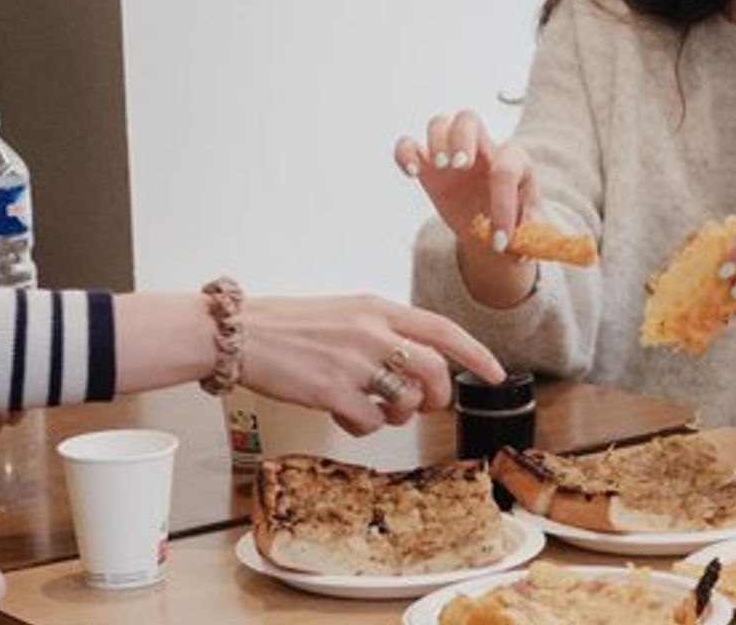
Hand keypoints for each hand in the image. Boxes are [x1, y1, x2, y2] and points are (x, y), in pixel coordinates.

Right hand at [240, 295, 505, 435]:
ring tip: (375, 408)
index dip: (476, 353)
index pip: (444, 329)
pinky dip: (362, 426)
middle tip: (424, 405)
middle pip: (435, 371)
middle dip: (438, 396)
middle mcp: (372, 331)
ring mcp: (353, 361)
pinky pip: (369, 422)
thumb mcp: (346, 312)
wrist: (239, 334)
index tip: (496, 373)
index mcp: (378, 308)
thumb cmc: (290, 326)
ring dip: (397, 414)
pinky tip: (344, 414)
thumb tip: (418, 362)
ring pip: (405, 400)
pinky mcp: (331, 391)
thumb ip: (384, 331)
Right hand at [395, 110, 540, 277]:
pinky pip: (409, 145)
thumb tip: (524, 247)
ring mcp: (453, 154)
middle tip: (460, 165)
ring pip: (439, 124)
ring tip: (442, 167)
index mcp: (514, 161)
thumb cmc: (517, 221)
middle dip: (462, 138)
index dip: (503, 207)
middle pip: (469, 119)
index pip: (507, 170)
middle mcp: (482, 150)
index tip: (499, 240)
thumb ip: (536, 237)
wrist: (492, 226)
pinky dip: (405, 153)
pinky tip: (413, 173)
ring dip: (436, 142)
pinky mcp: (428, 167)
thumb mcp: (534, 230)